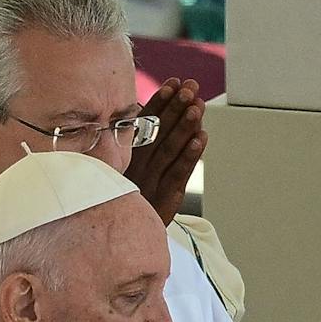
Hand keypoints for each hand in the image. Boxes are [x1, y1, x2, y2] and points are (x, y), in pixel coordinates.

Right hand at [125, 78, 205, 224]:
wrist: (119, 238)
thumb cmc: (124, 201)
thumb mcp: (120, 172)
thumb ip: (133, 146)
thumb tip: (147, 115)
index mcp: (125, 156)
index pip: (144, 123)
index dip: (160, 102)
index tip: (172, 84)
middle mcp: (136, 166)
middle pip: (159, 131)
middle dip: (176, 107)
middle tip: (191, 87)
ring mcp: (151, 182)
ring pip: (170, 149)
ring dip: (185, 126)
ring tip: (198, 106)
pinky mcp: (165, 199)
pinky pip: (178, 173)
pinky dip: (190, 156)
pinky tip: (201, 139)